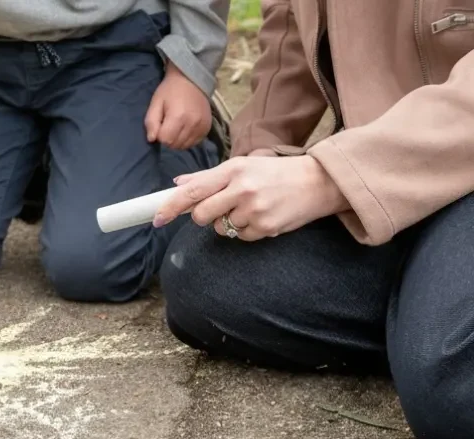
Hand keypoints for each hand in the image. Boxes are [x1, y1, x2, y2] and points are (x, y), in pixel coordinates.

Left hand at [144, 64, 210, 150]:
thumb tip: (152, 139)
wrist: (191, 79)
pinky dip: (187, 139)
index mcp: (178, 117)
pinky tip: (185, 128)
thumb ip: (151, 122)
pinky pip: (194, 143)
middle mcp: (192, 124)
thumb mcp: (156, 102)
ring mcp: (202, 127)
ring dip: (177, 140)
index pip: (165, 140)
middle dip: (168, 138)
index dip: (159, 135)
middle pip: (175, 145)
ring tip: (176, 126)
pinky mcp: (207, 128)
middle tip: (168, 125)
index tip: (160, 125)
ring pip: (184, 146)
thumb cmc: (170, 90)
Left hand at [152, 155, 348, 239]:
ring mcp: (254, 209)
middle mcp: (242, 188)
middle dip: (203, 217)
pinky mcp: (265, 227)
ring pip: (220, 228)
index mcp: (233, 169)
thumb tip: (179, 184)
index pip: (192, 191)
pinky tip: (262, 217)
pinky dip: (246, 231)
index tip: (156, 218)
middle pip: (201, 215)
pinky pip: (240, 237)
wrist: (317, 182)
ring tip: (251, 208)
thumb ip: (209, 177)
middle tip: (221, 209)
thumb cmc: (276, 173)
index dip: (170, 207)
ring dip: (229, 222)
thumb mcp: (243, 166)